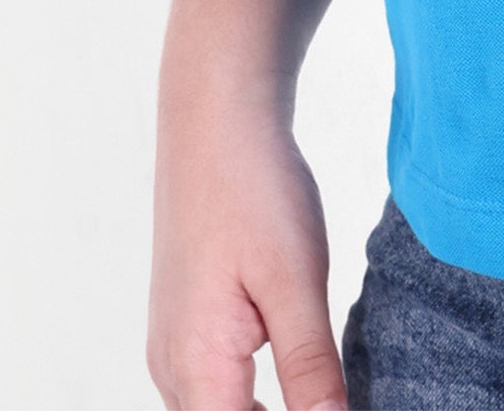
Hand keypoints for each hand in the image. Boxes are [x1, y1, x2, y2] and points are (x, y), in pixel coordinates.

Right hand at [148, 97, 346, 410]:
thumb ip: (310, 367)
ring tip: (317, 392)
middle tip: (328, 396)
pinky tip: (292, 378)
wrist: (215, 121)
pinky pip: (211, 386)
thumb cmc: (254, 190)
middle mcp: (172, 368)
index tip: (331, 404)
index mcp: (197, 367)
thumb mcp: (296, 281)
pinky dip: (247, 396)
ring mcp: (172, 346)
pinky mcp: (183, 324)